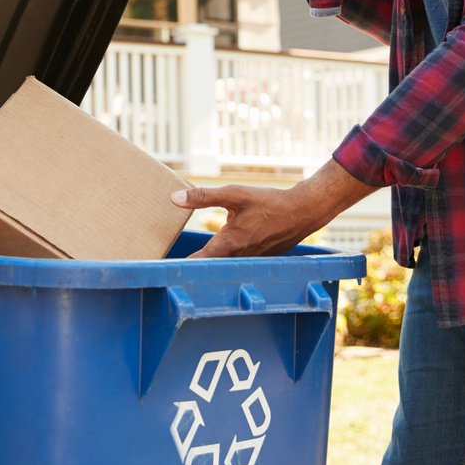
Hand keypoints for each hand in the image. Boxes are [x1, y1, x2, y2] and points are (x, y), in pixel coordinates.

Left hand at [171, 180, 331, 257]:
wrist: (302, 212)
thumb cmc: (268, 202)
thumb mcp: (235, 195)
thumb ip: (203, 197)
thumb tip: (174, 198)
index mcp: (228, 244)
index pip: (198, 261)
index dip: (180, 266)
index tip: (162, 270)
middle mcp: (238, 257)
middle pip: (209, 266)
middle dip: (192, 265)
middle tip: (169, 267)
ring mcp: (249, 260)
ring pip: (224, 265)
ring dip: (210, 264)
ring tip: (190, 262)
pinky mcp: (258, 258)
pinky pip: (238, 262)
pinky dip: (227, 259)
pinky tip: (223, 252)